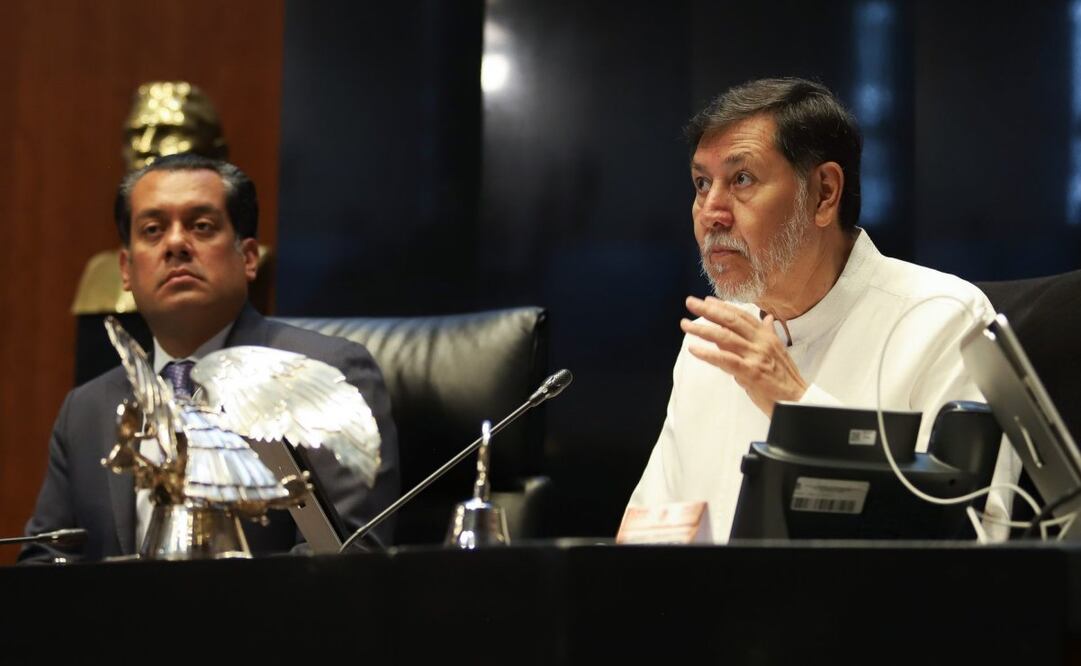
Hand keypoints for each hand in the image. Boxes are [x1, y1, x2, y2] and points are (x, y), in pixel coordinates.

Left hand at [681, 295, 806, 416]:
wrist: (798, 400)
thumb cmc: (785, 378)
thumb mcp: (778, 351)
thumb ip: (767, 334)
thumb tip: (765, 319)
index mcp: (767, 336)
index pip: (742, 316)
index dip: (723, 307)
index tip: (707, 300)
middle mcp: (761, 342)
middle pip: (731, 321)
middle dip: (709, 310)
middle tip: (690, 302)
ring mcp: (756, 356)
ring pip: (725, 337)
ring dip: (702, 330)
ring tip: (685, 325)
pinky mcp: (751, 372)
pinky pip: (726, 360)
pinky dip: (708, 354)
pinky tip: (694, 349)